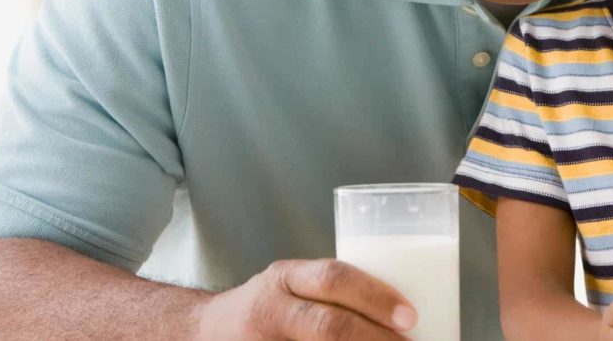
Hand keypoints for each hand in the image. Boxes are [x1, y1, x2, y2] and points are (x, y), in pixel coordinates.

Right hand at [192, 258, 414, 339]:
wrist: (202, 332)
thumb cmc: (269, 307)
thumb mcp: (294, 286)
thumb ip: (335, 295)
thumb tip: (407, 317)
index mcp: (286, 278)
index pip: (333, 278)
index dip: (375, 296)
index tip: (411, 315)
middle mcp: (271, 310)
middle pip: (328, 325)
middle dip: (374, 339)